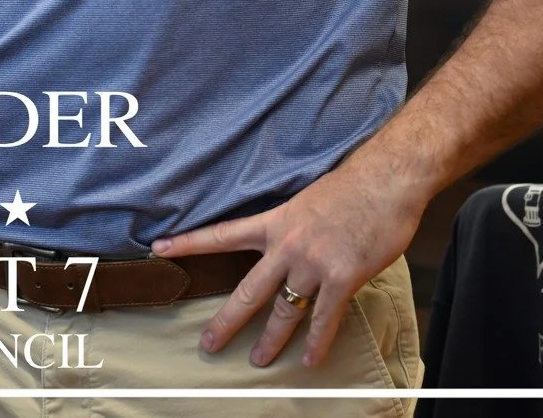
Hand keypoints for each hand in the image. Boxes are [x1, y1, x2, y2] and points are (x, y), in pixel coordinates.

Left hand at [151, 153, 429, 368]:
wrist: (384, 181)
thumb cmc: (350, 186)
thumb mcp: (307, 199)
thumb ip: (293, 226)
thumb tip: (288, 247)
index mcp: (275, 221)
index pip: (222, 234)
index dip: (189, 242)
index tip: (159, 248)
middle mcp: (287, 245)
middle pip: (248, 290)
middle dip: (227, 321)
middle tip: (207, 343)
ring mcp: (313, 263)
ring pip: (285, 310)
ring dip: (271, 340)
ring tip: (258, 360)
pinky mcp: (342, 277)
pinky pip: (325, 318)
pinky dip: (318, 342)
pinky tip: (309, 360)